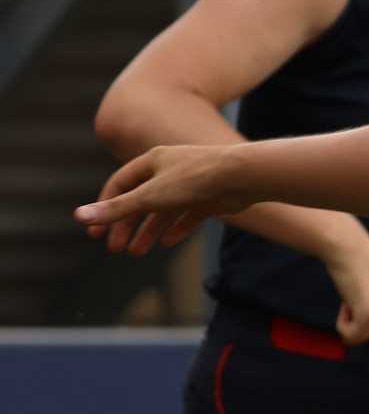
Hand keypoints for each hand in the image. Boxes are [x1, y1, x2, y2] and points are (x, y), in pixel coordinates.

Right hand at [75, 144, 255, 255]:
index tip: (96, 230)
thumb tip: (79, 217)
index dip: (106, 207)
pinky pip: (188, 216)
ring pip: (163, 211)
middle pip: (140, 200)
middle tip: (114, 248)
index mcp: (153, 161)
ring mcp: (191, 185)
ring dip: (148, 231)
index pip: (120, 184)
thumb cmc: (196, 179)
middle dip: (126, 224)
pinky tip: (166, 243)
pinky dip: (176, 228)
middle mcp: (171, 170)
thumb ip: (117, 209)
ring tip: (136, 252)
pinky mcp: (210, 198)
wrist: (244, 176)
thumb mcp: (151, 197)